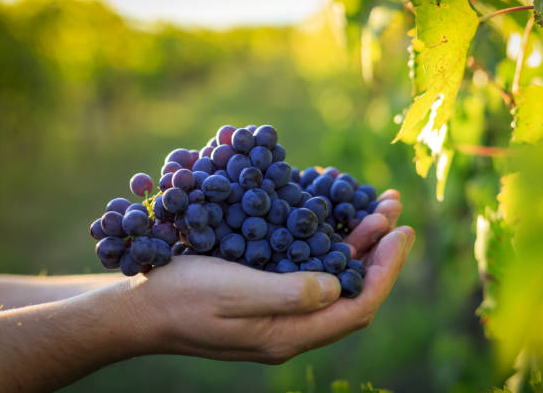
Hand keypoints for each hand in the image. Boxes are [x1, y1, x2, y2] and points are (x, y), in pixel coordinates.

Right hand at [126, 189, 413, 363]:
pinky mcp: (266, 294)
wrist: (141, 308)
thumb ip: (289, 294)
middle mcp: (291, 327)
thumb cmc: (182, 298)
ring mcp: (279, 312)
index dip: (385, 271)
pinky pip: (308, 270)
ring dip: (355, 243)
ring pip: (332, 278)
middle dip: (377, 251)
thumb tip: (338, 285)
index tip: (401, 232)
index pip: (357, 307)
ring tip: (374, 208)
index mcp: (288, 334)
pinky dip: (326, 243)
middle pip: (351, 290)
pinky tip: (330, 216)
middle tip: (391, 208)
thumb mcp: (233, 294)